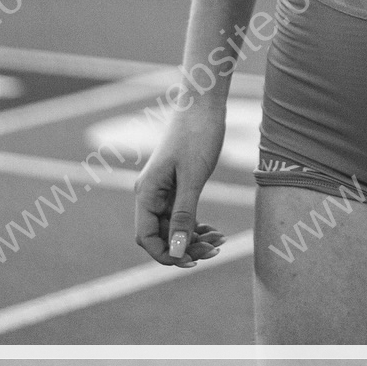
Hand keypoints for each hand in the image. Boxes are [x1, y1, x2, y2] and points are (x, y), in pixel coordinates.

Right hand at [134, 105, 228, 267]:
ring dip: (193, 238)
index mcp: (146, 192)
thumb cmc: (197, 135)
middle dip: (185, 247)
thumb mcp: (193, 178)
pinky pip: (181, 214)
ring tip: (220, 241)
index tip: (192, 262)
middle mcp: (149, 193)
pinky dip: (196, 225)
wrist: (203, 103)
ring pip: (172, 227)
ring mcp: (162, 189)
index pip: (146, 238)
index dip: (166, 255)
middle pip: (161, 234)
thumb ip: (183, 215)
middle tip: (216, 250)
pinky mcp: (176, 184)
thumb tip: (175, 252)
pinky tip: (215, 230)